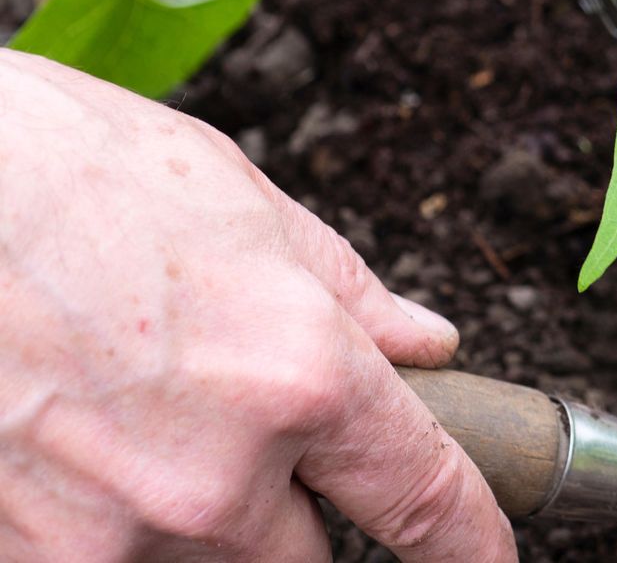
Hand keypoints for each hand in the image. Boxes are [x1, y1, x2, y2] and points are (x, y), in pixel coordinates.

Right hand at [0, 51, 515, 561]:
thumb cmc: (66, 173)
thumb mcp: (243, 205)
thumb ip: (348, 295)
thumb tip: (427, 345)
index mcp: (302, 377)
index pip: (423, 497)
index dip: (470, 543)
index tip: (489, 561)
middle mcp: (219, 477)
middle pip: (305, 557)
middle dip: (294, 507)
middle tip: (237, 426)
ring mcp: (114, 533)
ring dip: (196, 516)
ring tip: (137, 412)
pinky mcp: (29, 557)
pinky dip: (111, 522)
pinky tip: (80, 442)